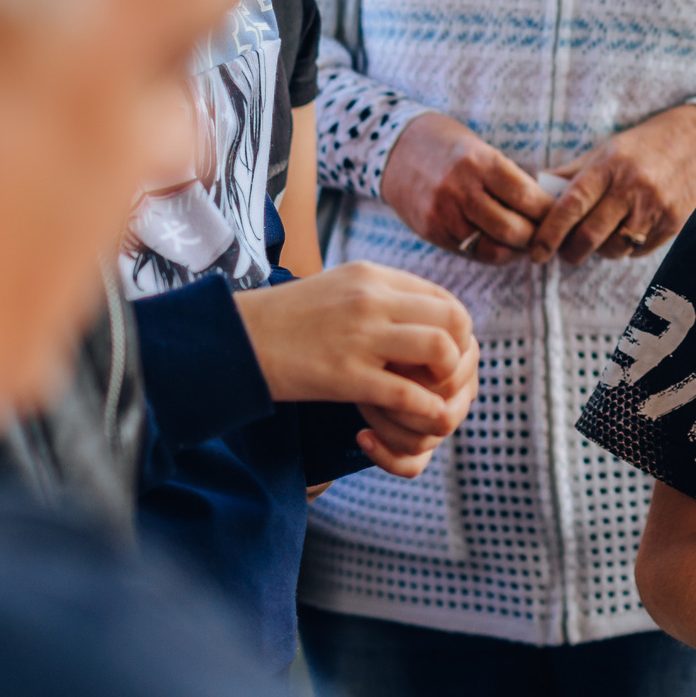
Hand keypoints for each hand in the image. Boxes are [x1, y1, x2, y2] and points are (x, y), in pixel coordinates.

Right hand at [233, 261, 474, 434]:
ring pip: (441, 351)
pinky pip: (408, 394)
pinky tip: (422, 419)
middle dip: (462, 354)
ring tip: (431, 395)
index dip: (456, 331)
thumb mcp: (338, 287)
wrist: (233, 339)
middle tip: (444, 378)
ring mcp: (361, 336)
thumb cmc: (286, 318)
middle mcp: (372, 300)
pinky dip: (426, 410)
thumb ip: (378, 293)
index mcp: (372, 277)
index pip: (443, 298)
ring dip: (447, 380)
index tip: (444, 355)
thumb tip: (417, 311)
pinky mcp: (345, 375)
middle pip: (455, 319)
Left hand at [354, 332, 479, 477]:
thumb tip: (428, 344)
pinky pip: (413, 464)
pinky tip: (362, 436)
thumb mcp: (387, 315)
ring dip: (392, 424)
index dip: (423, 370)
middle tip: (371, 381)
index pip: (456, 375)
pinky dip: (386, 455)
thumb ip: (411, 321)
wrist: (345, 346)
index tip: (386, 353)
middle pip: (447, 413)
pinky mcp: (416, 444)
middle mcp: (458, 389)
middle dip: (406, 399)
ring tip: (363, 402)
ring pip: (429, 438)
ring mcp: (439, 419)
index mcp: (462, 352)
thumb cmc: (367, 324)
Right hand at [381, 111, 561, 263]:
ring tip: (529, 243)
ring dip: (517, 250)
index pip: (526, 196)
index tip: (562, 215)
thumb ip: (509, 180)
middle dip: (537, 236)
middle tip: (550, 235)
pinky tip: (503, 246)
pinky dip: (493, 253)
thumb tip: (549, 210)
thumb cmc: (453, 150)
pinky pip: (471, 252)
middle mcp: (460, 188)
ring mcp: (443, 213)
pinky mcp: (431, 231)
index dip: (549, 211)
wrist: (398, 150)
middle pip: (512, 228)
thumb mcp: (482, 151)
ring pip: (492, 247)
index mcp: (479, 162)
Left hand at [532, 104, 695, 262]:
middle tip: (565, 254)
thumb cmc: (644, 146)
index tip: (536, 251)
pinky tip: (629, 230)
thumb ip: (572, 174)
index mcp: (609, 165)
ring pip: (615, 248)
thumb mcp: (606, 150)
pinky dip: (628, 248)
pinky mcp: (674, 223)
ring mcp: (656, 207)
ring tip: (601, 237)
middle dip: (571, 252)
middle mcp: (633, 187)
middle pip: (590, 235)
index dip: (550, 232)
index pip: (571, 205)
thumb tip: (535, 193)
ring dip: (601, 250)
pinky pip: (639, 250)